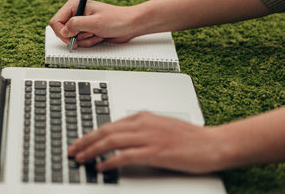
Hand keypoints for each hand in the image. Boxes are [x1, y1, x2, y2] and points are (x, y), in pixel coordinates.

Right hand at [49, 0, 139, 48]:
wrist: (129, 25)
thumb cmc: (116, 19)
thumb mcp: (95, 22)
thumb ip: (76, 25)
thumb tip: (64, 31)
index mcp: (75, 4)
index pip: (56, 21)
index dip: (62, 32)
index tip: (71, 38)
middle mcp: (76, 13)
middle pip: (62, 31)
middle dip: (76, 37)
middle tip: (88, 35)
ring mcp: (80, 23)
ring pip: (72, 39)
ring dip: (85, 41)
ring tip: (96, 34)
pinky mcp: (86, 31)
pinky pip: (80, 42)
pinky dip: (89, 43)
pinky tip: (98, 37)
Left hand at [67, 111, 223, 173]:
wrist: (212, 143)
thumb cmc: (189, 137)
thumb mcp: (160, 127)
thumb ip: (140, 129)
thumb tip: (121, 136)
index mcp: (143, 117)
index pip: (109, 125)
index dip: (91, 134)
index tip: (80, 141)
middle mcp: (143, 124)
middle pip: (106, 131)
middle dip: (85, 141)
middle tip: (72, 150)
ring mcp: (149, 137)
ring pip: (112, 141)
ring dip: (93, 150)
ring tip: (81, 158)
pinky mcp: (156, 152)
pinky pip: (126, 155)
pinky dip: (110, 160)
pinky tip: (102, 166)